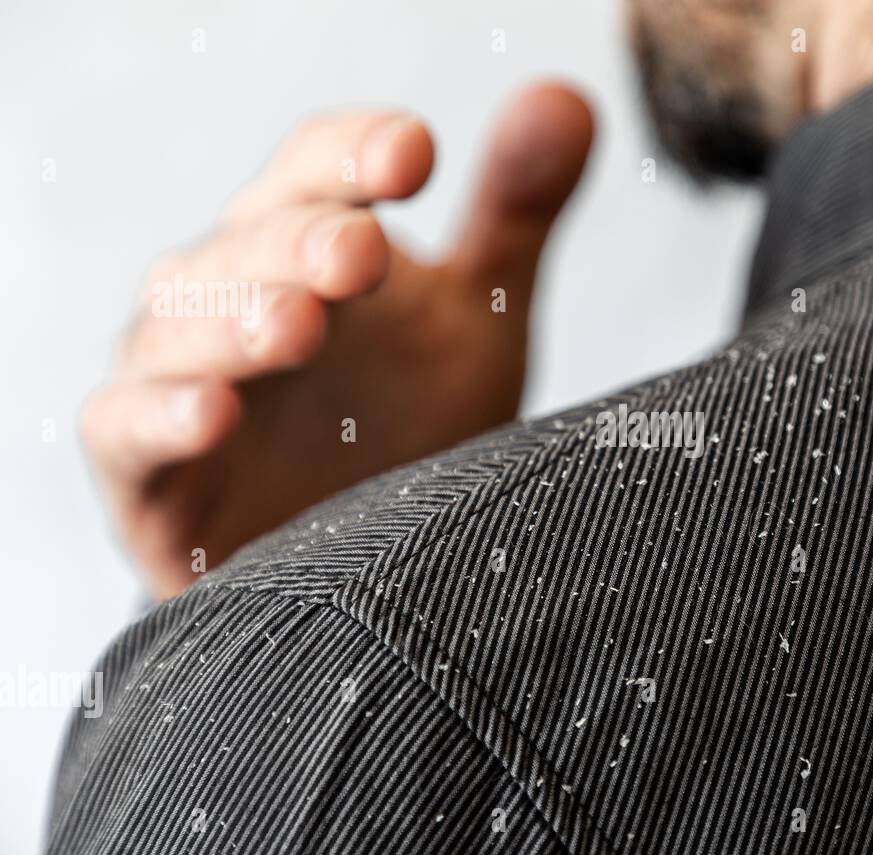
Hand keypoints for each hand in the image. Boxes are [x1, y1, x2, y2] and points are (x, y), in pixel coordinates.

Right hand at [82, 83, 593, 597]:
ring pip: (177, 326)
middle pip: (247, 243)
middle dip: (303, 243)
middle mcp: (232, 296)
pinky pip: (127, 431)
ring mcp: (178, 380)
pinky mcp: (147, 476)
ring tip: (298, 325)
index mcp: (307, 245)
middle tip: (365, 254)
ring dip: (235, 319)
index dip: (355, 154)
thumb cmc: (406, 424)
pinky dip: (162, 417)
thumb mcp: (477, 319)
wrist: (361, 561)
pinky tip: (214, 414)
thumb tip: (571, 100)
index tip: (419, 156)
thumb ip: (514, 217)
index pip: (315, 171)